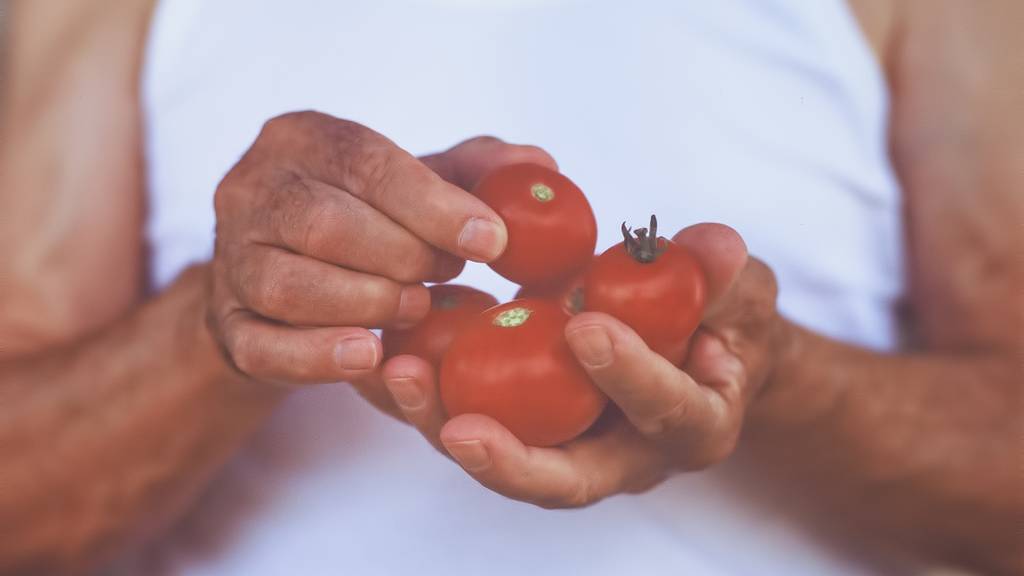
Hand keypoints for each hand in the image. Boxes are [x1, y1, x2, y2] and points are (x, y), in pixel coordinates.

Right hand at [206, 110, 554, 390]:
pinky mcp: (227, 325)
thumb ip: (476, 171)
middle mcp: (250, 191)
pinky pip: (262, 347)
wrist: (292, 266)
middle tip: (448, 275)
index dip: (431, 204)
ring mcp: (231, 261)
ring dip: (367, 303)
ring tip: (417, 309)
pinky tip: (370, 355)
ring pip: (287, 286)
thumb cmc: (368, 215)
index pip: (363, 163)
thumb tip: (540, 169)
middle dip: (400, 255)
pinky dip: (319, 357)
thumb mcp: (419, 180)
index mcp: (300, 139)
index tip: (491, 241)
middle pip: (322, 223)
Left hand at [380, 223, 786, 507]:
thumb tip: (717, 249)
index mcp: (692, 424)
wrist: (696, 350)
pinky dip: (421, 394)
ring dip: (441, 424)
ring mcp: (568, 446)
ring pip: (501, 457)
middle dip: (510, 459)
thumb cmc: (723, 320)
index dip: (631, 377)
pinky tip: (377, 354)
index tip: (587, 328)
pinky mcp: (521, 424)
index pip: (664, 412)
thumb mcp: (739, 292)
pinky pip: (468, 417)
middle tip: (459, 427)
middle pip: (563, 479)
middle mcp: (624, 457)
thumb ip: (725, 277)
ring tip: (393, 374)